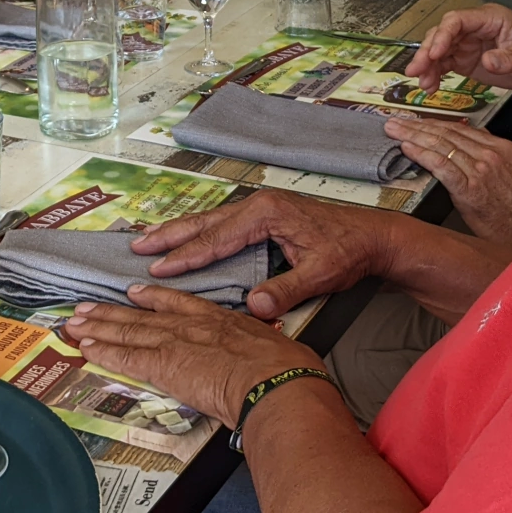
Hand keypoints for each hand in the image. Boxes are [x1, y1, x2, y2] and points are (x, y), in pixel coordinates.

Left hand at [63, 286, 324, 427]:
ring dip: (98, 327)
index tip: (136, 292)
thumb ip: (260, 349)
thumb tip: (275, 359)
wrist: (275, 380)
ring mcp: (175, 342)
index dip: (153, 297)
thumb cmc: (284, 369)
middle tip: (87, 307)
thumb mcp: (274, 347)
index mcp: (218, 320)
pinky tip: (86, 347)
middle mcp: (191, 325)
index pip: (178, 304)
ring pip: (127, 332)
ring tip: (75, 322)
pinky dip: (103, 351)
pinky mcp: (163, 365)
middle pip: (143, 316)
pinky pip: (125, 357)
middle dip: (112, 312)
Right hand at [130, 189, 390, 318]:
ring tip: (149, 239)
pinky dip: (199, 232)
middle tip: (136, 245)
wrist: (375, 236)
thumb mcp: (321, 273)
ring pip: (211, 220)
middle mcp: (259, 205)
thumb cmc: (349, 251)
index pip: (218, 238)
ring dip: (180, 231)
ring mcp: (261, 208)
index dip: (187, 255)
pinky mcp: (265, 216)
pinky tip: (187, 240)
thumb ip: (287, 289)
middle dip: (169, 234)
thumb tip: (256, 307)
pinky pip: (223, 224)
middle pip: (205, 221)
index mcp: (267, 213)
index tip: (158, 267)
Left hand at [383, 117, 511, 248]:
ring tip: (394, 130)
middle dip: (418, 125)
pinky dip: (422, 155)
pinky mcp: (471, 190)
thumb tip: (478, 140)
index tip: (417, 121)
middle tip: (396, 121)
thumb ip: (497, 156)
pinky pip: (441, 166)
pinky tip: (407, 149)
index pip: (461, 128)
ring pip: (441, 145)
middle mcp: (491, 154)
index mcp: (502, 148)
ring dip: (413, 135)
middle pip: (447, 133)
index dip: (435, 123)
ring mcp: (480, 171)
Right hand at [405, 3, 511, 92]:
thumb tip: (489, 61)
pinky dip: (435, 74)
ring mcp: (468, 43)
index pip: (458, 20)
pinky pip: (444, 64)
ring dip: (427, 65)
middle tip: (417, 70)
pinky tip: (429, 87)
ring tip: (422, 83)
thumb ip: (509, 59)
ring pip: (439, 50)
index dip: (443, 35)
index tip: (435, 53)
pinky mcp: (465, 59)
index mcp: (489, 19)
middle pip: (442, 34)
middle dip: (427, 52)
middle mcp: (474, 28)